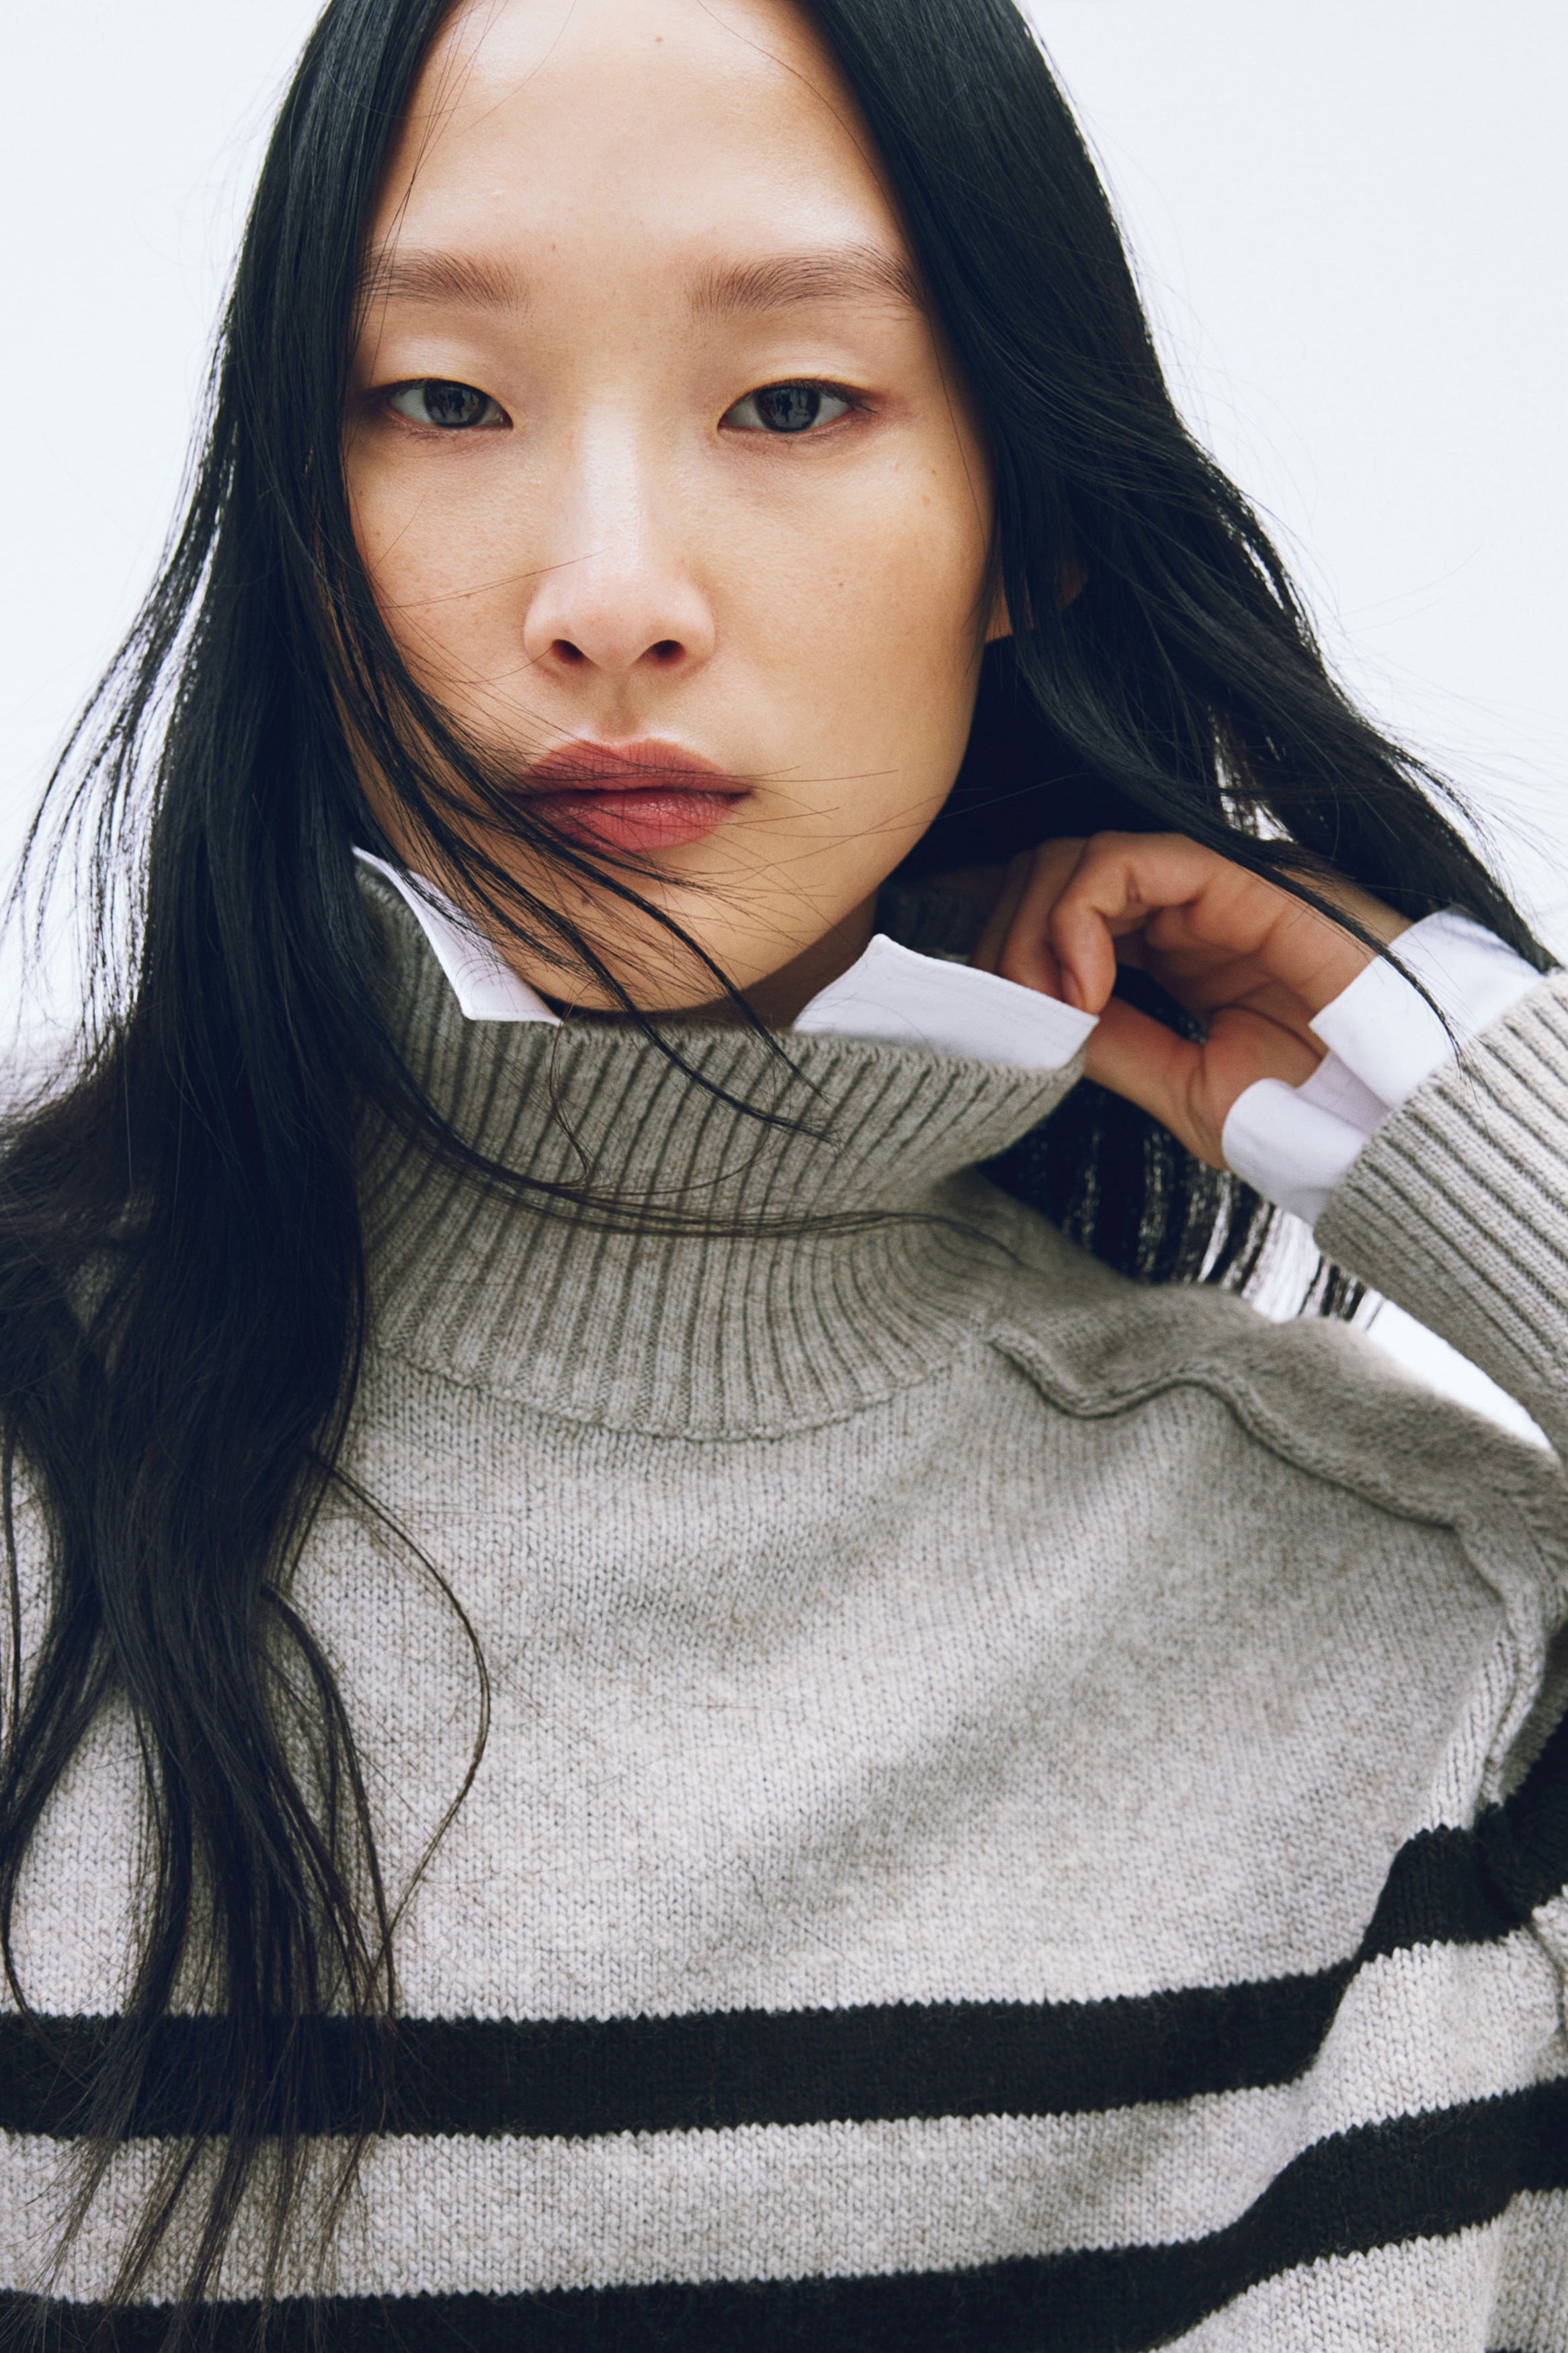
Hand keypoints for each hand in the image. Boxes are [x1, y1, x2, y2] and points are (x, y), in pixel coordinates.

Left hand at [970, 834, 1409, 1165]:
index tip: (982, 1005)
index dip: (1003, 942)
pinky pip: (1128, 860)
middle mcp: (1185, 907)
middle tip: (1012, 1013)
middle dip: (1007, 939)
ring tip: (1052, 1006)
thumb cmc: (1313, 1111)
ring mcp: (1212, 886)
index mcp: (1172, 951)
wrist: (1398, 1115)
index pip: (1059, 912)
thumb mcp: (1184, 1088)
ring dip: (1034, 929)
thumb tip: (1031, 1017)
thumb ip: (1112, 1044)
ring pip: (1079, 856)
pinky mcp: (1236, 876)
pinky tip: (1084, 985)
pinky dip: (1079, 915)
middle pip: (1054, 872)